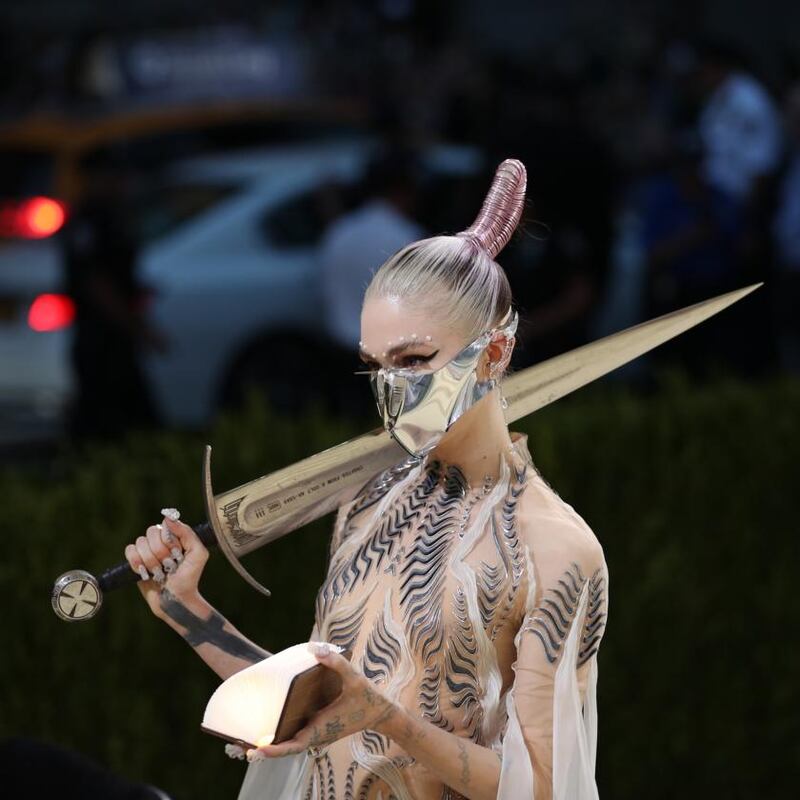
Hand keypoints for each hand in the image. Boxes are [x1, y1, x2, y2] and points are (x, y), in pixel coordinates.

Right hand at [123, 512, 208, 619]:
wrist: (176, 600)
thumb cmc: (189, 578)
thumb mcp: (198, 554)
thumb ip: (187, 533)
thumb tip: (168, 518)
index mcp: (175, 537)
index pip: (164, 525)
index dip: (169, 540)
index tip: (177, 553)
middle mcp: (160, 541)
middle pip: (150, 532)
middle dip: (160, 551)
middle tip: (168, 565)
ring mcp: (147, 551)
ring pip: (140, 542)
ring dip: (150, 560)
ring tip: (159, 572)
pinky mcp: (136, 562)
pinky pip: (129, 551)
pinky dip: (137, 562)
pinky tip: (145, 572)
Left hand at [250, 645, 396, 758]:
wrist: (381, 712)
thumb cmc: (368, 698)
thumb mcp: (354, 678)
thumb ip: (335, 662)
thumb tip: (313, 648)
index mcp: (321, 728)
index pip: (293, 745)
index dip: (275, 750)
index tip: (257, 749)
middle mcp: (316, 735)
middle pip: (285, 747)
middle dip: (265, 749)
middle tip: (240, 746)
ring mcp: (317, 733)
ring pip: (289, 742)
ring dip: (272, 742)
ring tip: (247, 738)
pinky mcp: (319, 728)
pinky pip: (296, 734)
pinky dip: (282, 734)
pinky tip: (270, 725)